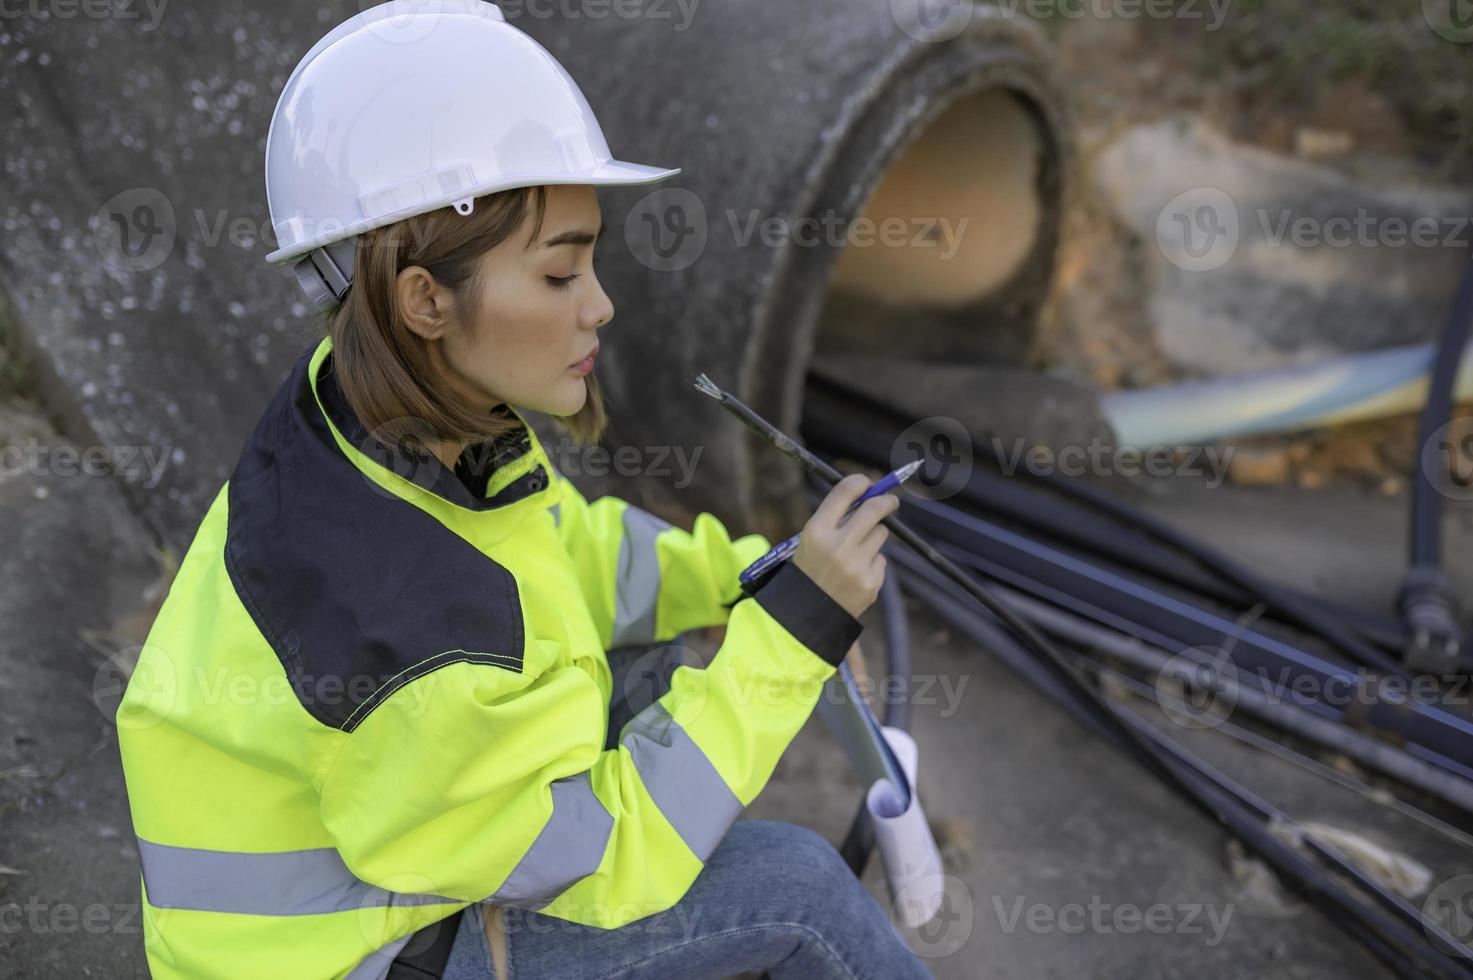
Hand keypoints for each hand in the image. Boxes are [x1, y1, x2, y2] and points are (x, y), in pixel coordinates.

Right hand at [791, 473, 896, 619]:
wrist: (806, 614)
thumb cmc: (810, 569)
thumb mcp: (811, 540)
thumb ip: (836, 518)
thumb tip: (869, 495)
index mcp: (817, 531)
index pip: (845, 492)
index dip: (860, 482)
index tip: (867, 483)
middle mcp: (838, 546)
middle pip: (874, 509)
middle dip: (886, 501)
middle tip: (891, 501)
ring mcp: (856, 565)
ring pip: (881, 534)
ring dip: (874, 536)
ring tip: (856, 552)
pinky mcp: (871, 582)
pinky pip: (880, 560)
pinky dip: (872, 563)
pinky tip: (855, 575)